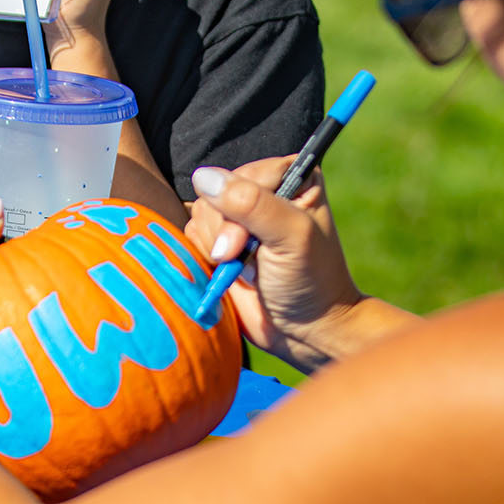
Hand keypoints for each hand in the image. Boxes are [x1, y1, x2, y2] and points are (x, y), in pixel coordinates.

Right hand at [187, 161, 366, 371]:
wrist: (305, 330)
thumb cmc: (310, 281)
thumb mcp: (291, 237)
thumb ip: (251, 204)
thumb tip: (204, 178)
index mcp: (292, 177)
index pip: (244, 173)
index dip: (240, 207)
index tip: (251, 241)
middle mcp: (264, 191)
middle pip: (215, 192)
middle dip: (226, 231)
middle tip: (245, 258)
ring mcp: (240, 218)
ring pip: (200, 213)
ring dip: (216, 247)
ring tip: (245, 267)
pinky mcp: (221, 242)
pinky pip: (192, 236)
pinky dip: (206, 257)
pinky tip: (232, 272)